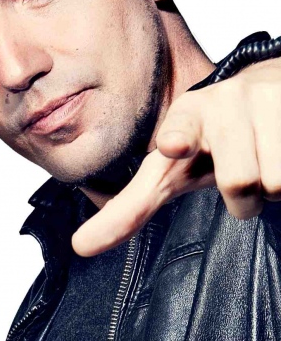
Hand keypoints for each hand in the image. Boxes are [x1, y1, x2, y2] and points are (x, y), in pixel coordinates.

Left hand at [72, 57, 280, 256]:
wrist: (267, 93)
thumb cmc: (211, 141)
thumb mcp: (170, 169)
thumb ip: (129, 208)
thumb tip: (80, 247)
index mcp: (188, 118)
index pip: (183, 130)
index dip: (179, 138)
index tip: (172, 145)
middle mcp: (228, 100)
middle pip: (241, 183)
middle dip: (245, 199)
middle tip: (240, 176)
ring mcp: (268, 99)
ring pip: (276, 181)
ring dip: (274, 185)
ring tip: (264, 160)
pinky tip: (280, 154)